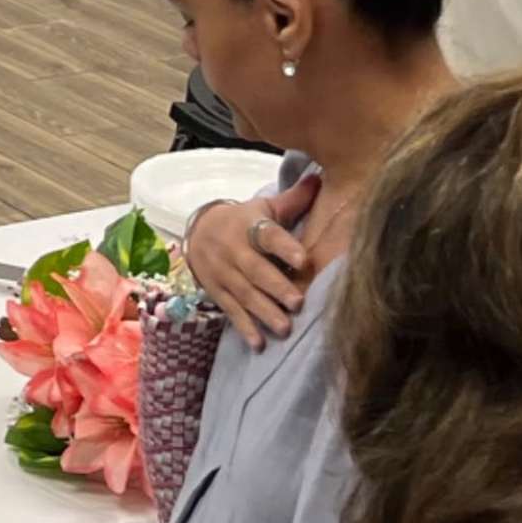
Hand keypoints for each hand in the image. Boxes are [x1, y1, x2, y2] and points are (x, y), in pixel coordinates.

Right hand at [180, 182, 315, 350]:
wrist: (199, 231)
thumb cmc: (243, 220)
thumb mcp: (263, 207)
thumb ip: (293, 200)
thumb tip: (322, 178)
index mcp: (247, 225)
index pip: (267, 235)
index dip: (284, 246)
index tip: (303, 259)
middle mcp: (233, 249)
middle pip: (255, 270)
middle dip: (276, 287)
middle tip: (298, 302)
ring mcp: (222, 273)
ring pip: (244, 294)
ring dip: (264, 312)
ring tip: (285, 328)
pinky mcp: (216, 291)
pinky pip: (231, 311)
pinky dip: (244, 328)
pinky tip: (259, 344)